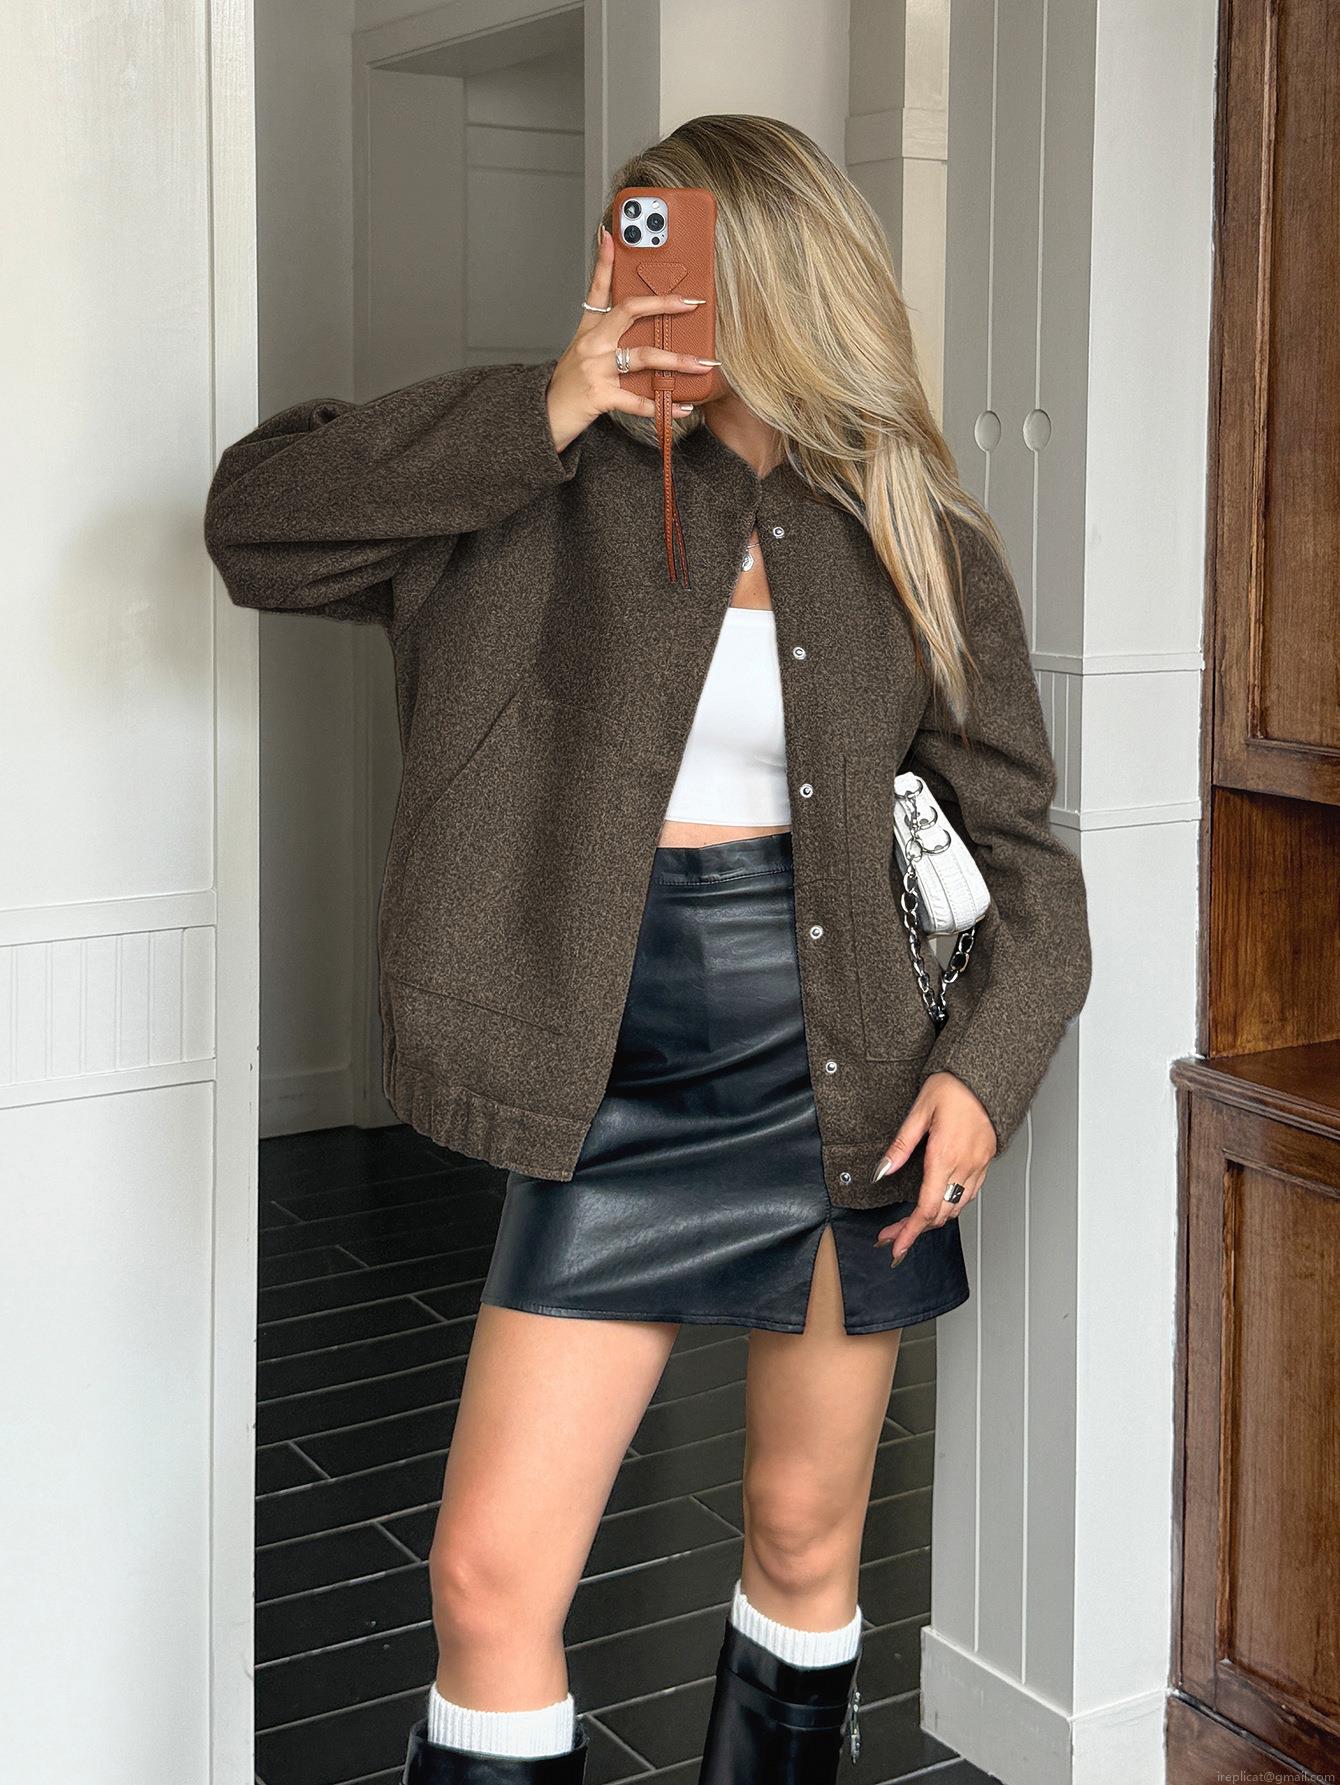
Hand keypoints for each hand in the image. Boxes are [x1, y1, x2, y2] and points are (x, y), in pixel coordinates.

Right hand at [545, 224, 713, 451]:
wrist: (543, 419)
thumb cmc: (568, 389)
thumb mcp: (582, 356)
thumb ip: (608, 343)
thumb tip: (645, 338)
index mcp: (588, 331)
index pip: (598, 288)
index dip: (605, 261)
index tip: (613, 235)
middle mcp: (591, 344)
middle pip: (629, 311)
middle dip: (663, 305)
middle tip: (690, 303)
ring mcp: (595, 368)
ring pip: (642, 356)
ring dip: (676, 360)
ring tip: (701, 364)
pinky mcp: (600, 395)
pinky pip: (637, 400)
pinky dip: (662, 407)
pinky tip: (681, 407)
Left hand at [871, 1071, 996, 1266]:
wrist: (985, 1076)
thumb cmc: (953, 1087)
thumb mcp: (919, 1112)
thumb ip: (900, 1146)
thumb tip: (882, 1171)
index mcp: (945, 1156)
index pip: (927, 1208)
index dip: (909, 1232)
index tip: (895, 1246)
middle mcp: (965, 1166)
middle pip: (940, 1214)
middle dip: (915, 1230)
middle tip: (893, 1234)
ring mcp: (978, 1166)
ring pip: (957, 1207)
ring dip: (934, 1220)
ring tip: (911, 1223)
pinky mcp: (986, 1162)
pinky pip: (969, 1194)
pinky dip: (952, 1205)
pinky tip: (938, 1201)